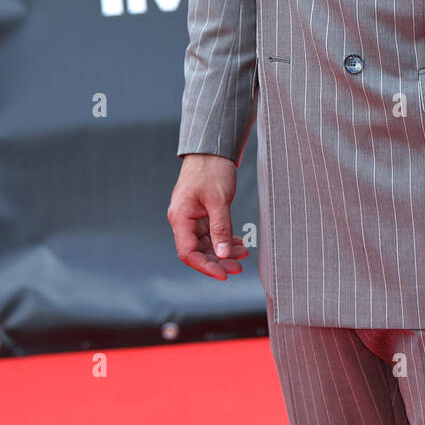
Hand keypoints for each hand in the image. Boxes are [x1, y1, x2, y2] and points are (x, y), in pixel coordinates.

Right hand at [167, 154, 249, 280]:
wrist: (212, 149)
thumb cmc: (212, 170)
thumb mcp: (219, 200)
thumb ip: (220, 228)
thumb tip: (222, 254)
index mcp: (180, 218)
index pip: (188, 253)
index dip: (205, 267)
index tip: (224, 274)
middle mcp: (183, 221)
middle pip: (198, 251)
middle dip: (218, 261)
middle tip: (239, 267)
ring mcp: (192, 218)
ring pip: (206, 244)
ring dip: (224, 252)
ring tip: (243, 254)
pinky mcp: (202, 214)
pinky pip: (211, 234)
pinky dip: (224, 240)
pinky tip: (239, 244)